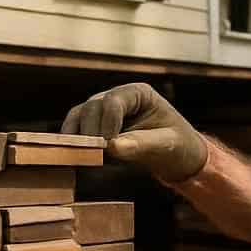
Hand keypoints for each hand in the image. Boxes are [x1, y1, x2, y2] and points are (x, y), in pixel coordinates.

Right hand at [60, 83, 207, 182]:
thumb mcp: (166, 144)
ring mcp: (103, 110)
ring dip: (77, 137)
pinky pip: (76, 130)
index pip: (113, 100)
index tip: (107, 146)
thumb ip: (142, 144)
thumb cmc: (177, 144)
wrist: (176, 155)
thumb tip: (112, 147)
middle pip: (92, 107)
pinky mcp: (95, 126)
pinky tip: (74, 157)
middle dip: (91, 132)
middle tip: (94, 156)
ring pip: (78, 116)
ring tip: (82, 158)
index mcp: (138, 93)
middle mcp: (117, 97)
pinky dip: (73, 142)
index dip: (107, 122)